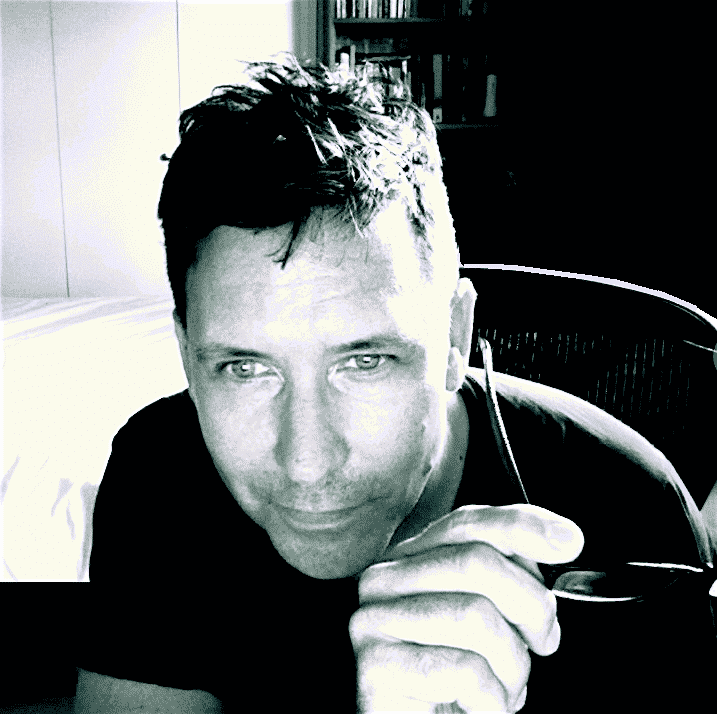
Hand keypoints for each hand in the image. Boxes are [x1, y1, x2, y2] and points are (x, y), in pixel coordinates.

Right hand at [349, 504, 584, 712]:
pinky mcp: (375, 667)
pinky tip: (475, 707)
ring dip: (512, 665)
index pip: (468, 522)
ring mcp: (374, 620)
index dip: (522, 526)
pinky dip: (490, 699)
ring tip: (502, 687)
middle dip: (531, 607)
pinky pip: (464, 670)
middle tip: (543, 642)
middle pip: (477, 562)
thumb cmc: (458, 684)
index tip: (569, 541)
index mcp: (411, 558)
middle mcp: (384, 579)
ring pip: (475, 616)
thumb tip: (562, 539)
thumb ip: (509, 574)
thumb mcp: (490, 619)